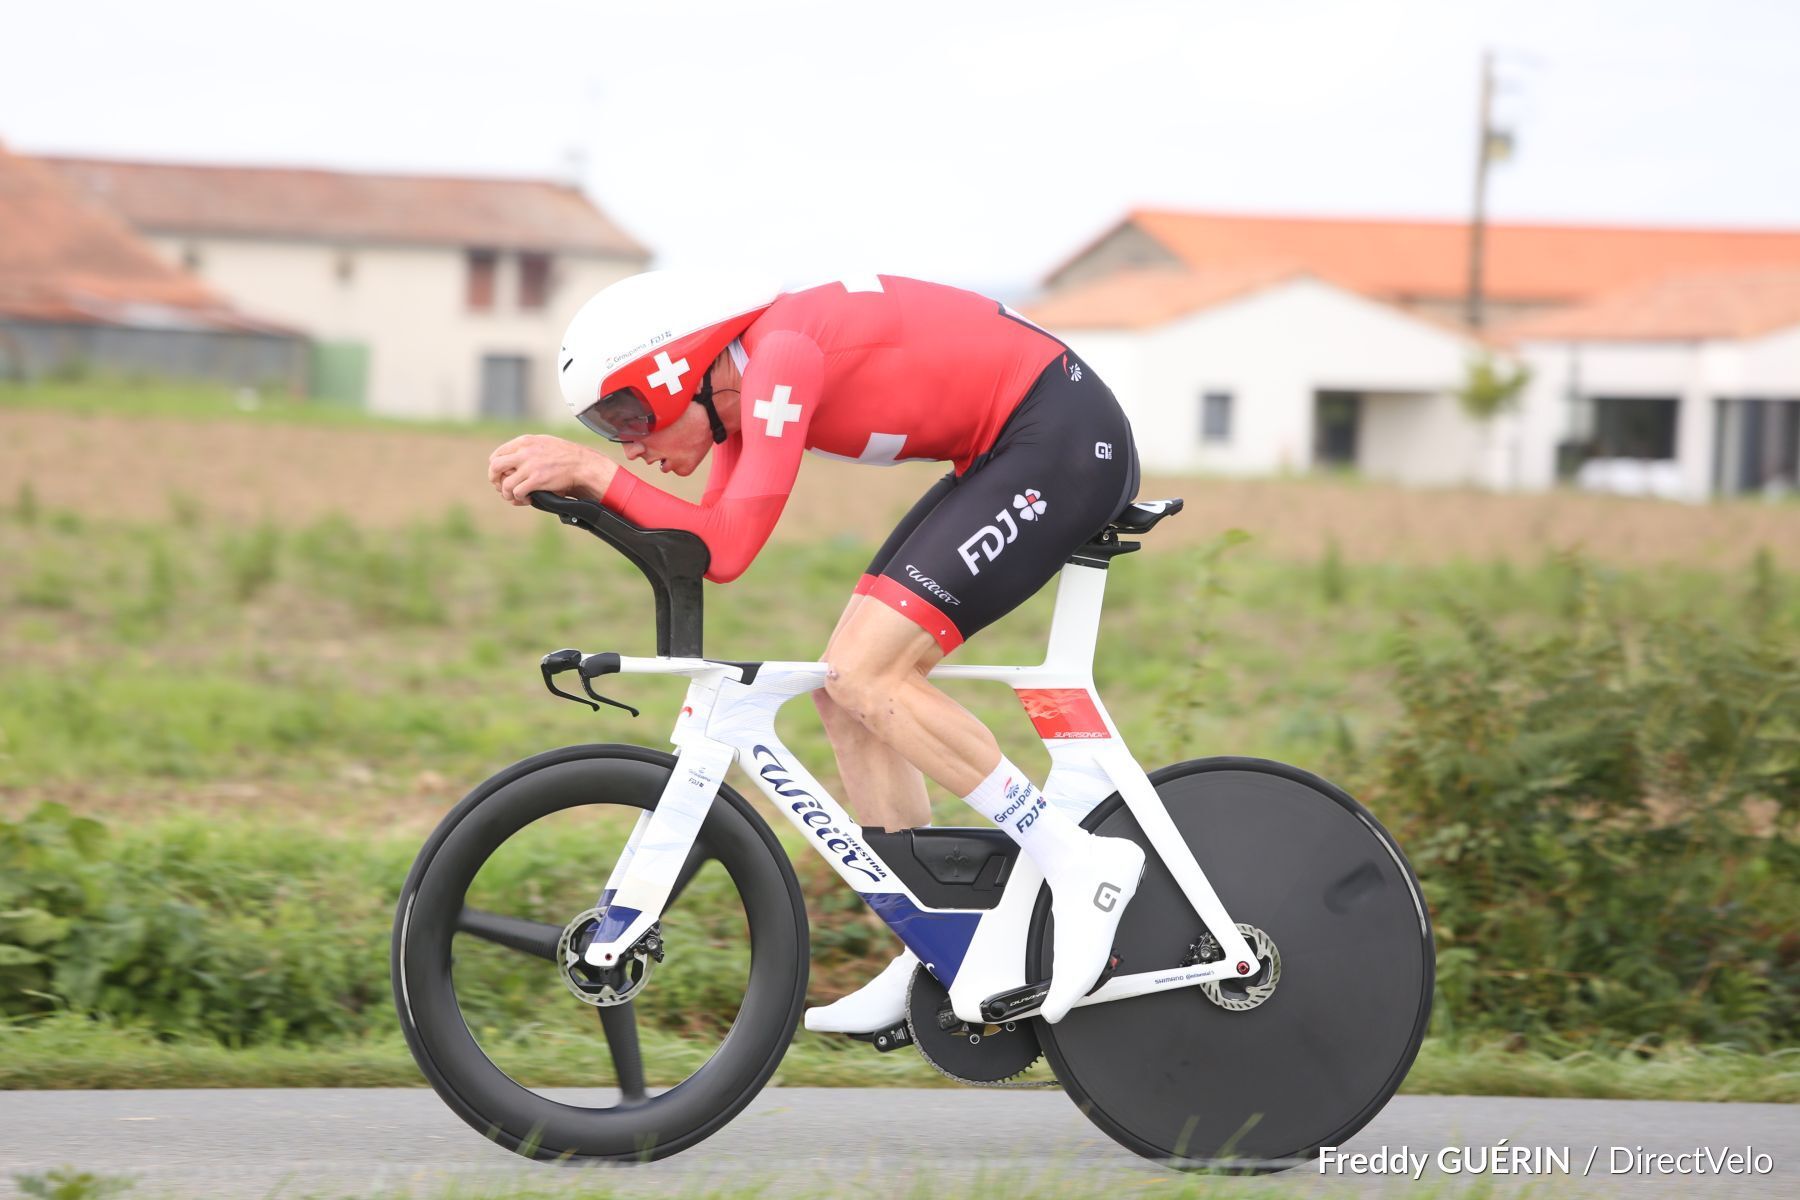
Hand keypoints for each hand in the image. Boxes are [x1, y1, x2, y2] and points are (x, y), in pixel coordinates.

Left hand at [487, 435, 614, 504]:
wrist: (582, 464)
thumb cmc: (566, 455)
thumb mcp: (543, 442)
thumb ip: (527, 447)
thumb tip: (512, 458)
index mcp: (525, 441)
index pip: (498, 454)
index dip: (496, 468)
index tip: (501, 476)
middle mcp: (524, 452)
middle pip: (494, 467)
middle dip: (495, 480)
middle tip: (501, 487)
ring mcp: (530, 466)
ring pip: (505, 484)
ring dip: (507, 494)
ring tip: (515, 497)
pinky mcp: (537, 480)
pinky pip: (518, 492)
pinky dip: (519, 499)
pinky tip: (527, 498)